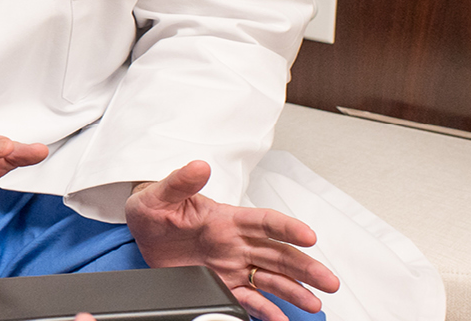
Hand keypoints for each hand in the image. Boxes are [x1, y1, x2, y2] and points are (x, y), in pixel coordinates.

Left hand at [126, 160, 340, 320]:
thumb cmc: (154, 209)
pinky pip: (247, 298)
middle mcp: (237, 243)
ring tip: (314, 303)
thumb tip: (198, 166)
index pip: (265, 221)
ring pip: (271, 279)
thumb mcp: (160, 194)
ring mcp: (232, 266)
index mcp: (227, 218)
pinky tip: (279, 318)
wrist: (142, 233)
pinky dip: (264, 309)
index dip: (288, 227)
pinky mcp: (222, 284)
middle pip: (279, 254)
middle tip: (328, 281)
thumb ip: (180, 182)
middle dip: (305, 267)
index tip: (309, 236)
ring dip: (294, 290)